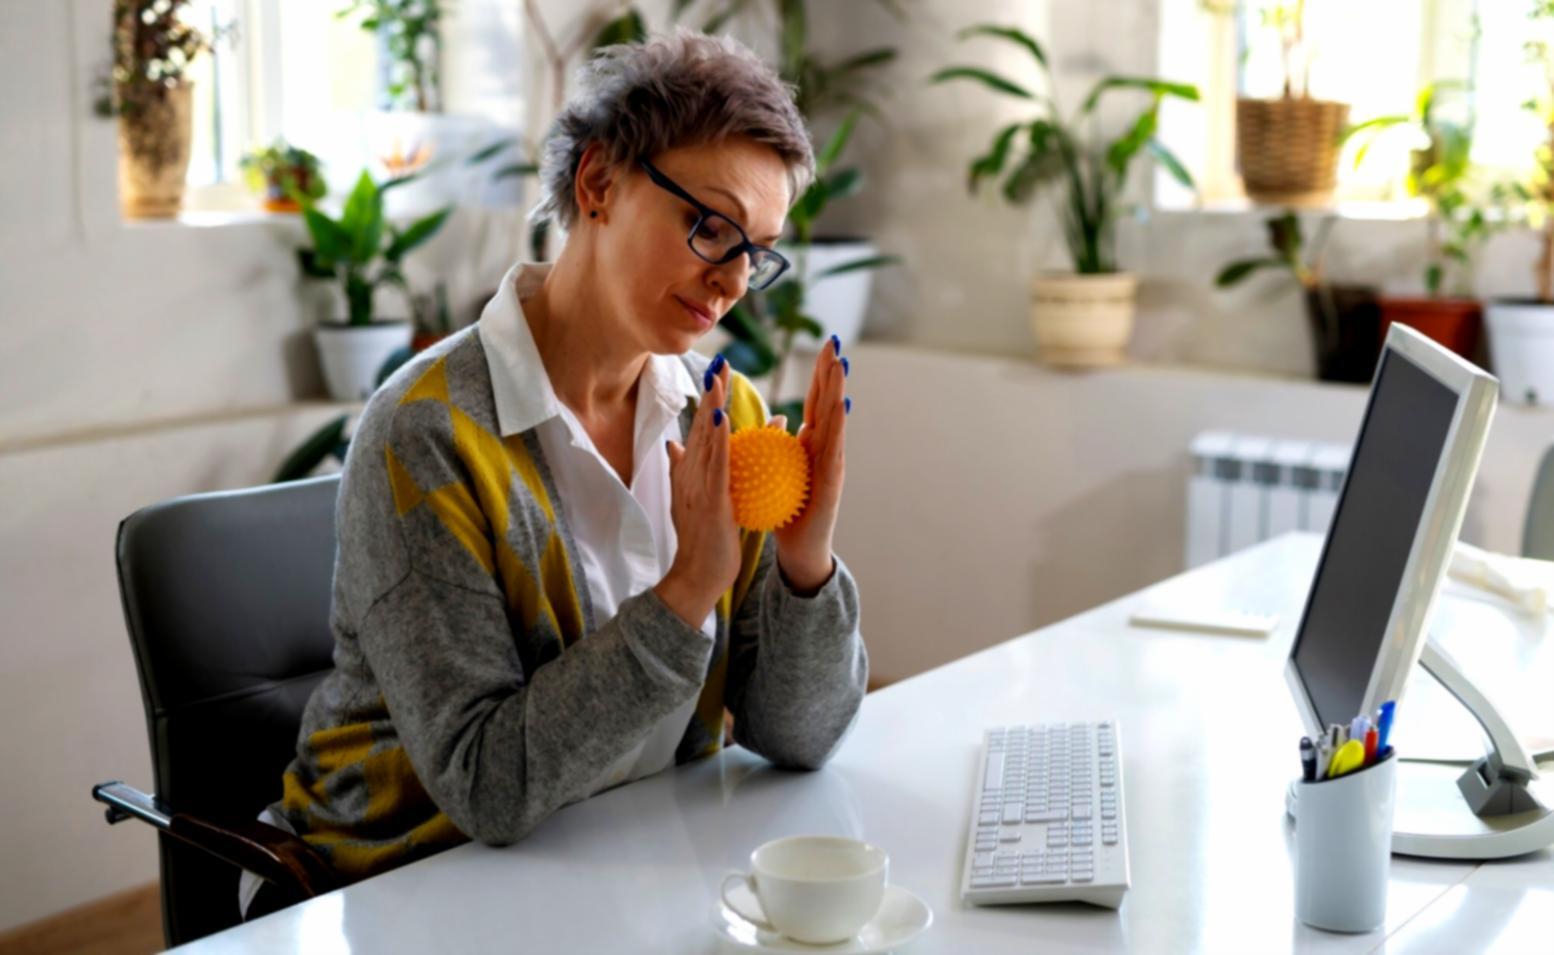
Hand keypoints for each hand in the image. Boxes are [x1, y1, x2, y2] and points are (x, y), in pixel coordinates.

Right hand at [656, 357, 740, 626]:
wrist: (695, 575)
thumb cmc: (700, 541)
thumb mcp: (695, 500)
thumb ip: (688, 471)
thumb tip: (674, 445)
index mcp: (690, 474)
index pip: (700, 429)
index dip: (708, 400)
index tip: (718, 373)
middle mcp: (690, 475)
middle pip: (700, 425)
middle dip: (711, 393)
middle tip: (721, 361)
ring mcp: (697, 486)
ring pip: (706, 438)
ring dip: (713, 406)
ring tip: (720, 377)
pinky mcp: (710, 500)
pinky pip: (715, 464)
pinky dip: (717, 439)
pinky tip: (722, 418)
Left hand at [773, 336, 848, 593]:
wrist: (799, 549)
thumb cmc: (784, 512)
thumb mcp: (774, 473)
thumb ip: (773, 446)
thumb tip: (767, 422)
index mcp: (810, 443)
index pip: (814, 400)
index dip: (819, 374)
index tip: (823, 343)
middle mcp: (826, 448)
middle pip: (829, 402)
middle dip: (833, 372)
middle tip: (835, 341)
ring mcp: (833, 462)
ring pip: (836, 420)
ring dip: (838, 390)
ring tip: (841, 365)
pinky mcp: (833, 480)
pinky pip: (834, 448)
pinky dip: (838, 426)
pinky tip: (840, 407)